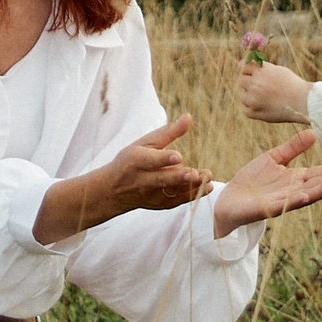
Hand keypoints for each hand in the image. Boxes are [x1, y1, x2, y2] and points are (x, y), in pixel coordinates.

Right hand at [34, 116, 206, 243]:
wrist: (114, 189)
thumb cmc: (132, 160)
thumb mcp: (144, 142)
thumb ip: (168, 132)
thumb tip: (189, 117)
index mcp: (136, 160)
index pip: (151, 160)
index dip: (164, 159)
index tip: (178, 157)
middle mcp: (143, 180)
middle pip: (163, 180)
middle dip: (179, 177)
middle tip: (195, 174)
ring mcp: (151, 195)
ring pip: (172, 192)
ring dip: (191, 187)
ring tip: (207, 179)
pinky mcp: (159, 204)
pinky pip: (177, 202)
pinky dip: (192, 196)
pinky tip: (207, 188)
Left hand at [212, 130, 321, 236]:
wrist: (230, 199)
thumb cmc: (252, 180)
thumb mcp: (274, 158)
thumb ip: (293, 147)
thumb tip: (314, 133)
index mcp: (296, 179)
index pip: (321, 173)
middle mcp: (294, 190)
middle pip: (319, 184)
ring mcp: (283, 200)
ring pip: (306, 195)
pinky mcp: (269, 208)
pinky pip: (284, 204)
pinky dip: (296, 200)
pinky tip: (305, 195)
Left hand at [238, 56, 311, 123]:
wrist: (303, 102)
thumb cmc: (293, 85)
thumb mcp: (278, 71)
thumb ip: (263, 70)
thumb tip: (249, 69)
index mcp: (261, 71)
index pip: (242, 66)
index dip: (245, 69)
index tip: (248, 72)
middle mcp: (255, 84)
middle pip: (242, 81)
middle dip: (249, 83)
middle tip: (260, 88)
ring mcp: (253, 99)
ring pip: (243, 96)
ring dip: (250, 96)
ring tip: (264, 99)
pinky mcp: (254, 112)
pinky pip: (245, 108)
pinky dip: (252, 108)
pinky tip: (263, 107)